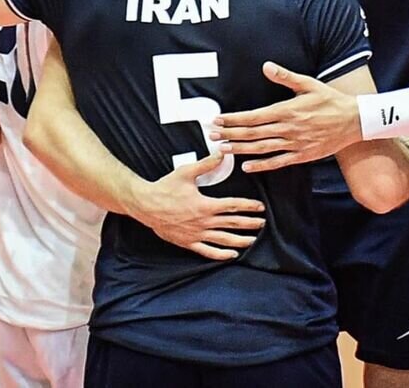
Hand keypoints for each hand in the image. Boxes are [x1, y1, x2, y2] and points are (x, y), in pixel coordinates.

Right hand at [131, 152, 266, 261]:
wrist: (145, 205)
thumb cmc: (165, 188)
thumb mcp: (186, 172)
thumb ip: (206, 163)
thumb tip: (222, 152)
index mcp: (206, 205)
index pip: (233, 206)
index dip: (249, 206)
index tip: (260, 207)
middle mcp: (204, 221)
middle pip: (233, 224)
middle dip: (250, 224)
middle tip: (262, 223)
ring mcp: (197, 234)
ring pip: (224, 240)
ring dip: (241, 240)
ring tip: (253, 240)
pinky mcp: (188, 243)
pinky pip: (208, 252)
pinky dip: (221, 254)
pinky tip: (232, 254)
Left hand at [210, 62, 363, 173]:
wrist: (354, 121)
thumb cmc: (330, 100)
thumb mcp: (309, 84)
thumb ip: (285, 77)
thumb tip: (266, 66)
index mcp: (288, 110)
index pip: (254, 116)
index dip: (234, 119)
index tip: (219, 119)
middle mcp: (289, 128)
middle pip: (253, 133)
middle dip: (230, 134)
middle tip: (212, 135)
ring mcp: (295, 143)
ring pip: (262, 148)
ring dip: (240, 150)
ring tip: (223, 150)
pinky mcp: (302, 155)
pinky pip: (278, 162)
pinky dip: (261, 165)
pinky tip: (246, 166)